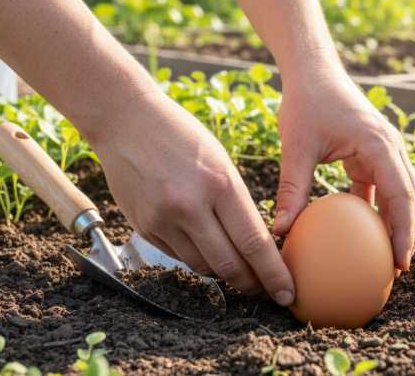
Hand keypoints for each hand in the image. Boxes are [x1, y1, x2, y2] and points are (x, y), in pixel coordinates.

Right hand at [87, 92, 295, 305]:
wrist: (127, 121)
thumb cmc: (182, 136)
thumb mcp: (221, 162)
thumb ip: (237, 203)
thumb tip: (255, 244)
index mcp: (220, 184)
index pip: (254, 243)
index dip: (274, 274)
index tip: (287, 293)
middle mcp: (190, 207)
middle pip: (229, 266)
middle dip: (252, 285)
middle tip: (266, 291)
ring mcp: (163, 220)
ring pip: (203, 267)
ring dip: (225, 274)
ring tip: (239, 271)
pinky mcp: (144, 227)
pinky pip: (179, 257)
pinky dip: (197, 259)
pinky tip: (205, 249)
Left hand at [272, 59, 414, 270]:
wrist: (312, 71)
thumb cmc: (306, 103)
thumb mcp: (296, 146)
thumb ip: (291, 189)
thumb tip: (280, 232)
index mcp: (380, 146)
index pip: (403, 196)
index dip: (404, 232)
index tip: (399, 262)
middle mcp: (391, 149)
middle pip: (412, 199)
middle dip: (409, 235)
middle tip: (397, 271)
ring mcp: (384, 152)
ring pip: (402, 195)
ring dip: (398, 225)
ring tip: (387, 260)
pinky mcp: (372, 155)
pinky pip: (381, 189)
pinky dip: (378, 213)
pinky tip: (363, 238)